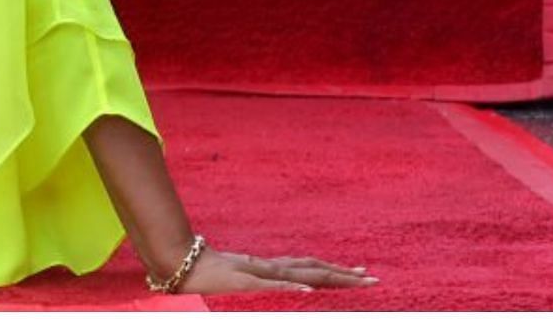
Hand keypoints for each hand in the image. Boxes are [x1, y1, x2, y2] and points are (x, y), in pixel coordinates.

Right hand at [176, 248, 376, 293]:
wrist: (179, 262)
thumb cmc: (208, 273)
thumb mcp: (241, 278)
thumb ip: (262, 280)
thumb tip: (289, 285)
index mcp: (272, 268)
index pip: (311, 267)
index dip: (337, 270)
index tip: (361, 272)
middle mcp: (271, 268)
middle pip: (314, 269)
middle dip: (345, 275)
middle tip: (373, 278)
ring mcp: (260, 274)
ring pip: (302, 274)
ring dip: (330, 277)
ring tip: (356, 280)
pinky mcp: (245, 281)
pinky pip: (272, 284)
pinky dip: (292, 286)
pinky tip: (309, 289)